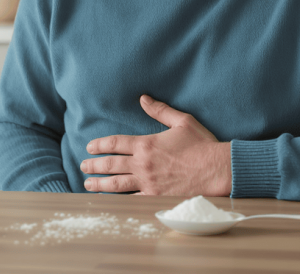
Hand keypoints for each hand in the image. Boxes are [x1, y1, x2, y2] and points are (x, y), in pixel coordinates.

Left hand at [80, 95, 231, 195]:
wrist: (216, 170)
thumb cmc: (201, 145)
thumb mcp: (182, 121)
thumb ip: (160, 110)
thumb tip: (144, 98)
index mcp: (146, 144)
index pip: (115, 143)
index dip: (99, 145)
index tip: (89, 147)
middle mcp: (142, 164)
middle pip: (110, 164)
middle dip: (93, 165)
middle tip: (83, 166)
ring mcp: (147, 182)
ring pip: (116, 184)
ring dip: (99, 184)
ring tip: (88, 184)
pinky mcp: (155, 197)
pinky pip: (131, 199)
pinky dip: (118, 199)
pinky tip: (110, 200)